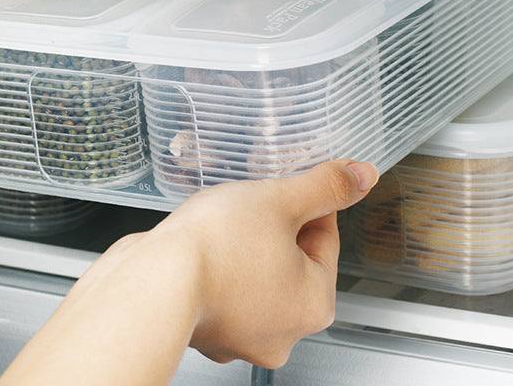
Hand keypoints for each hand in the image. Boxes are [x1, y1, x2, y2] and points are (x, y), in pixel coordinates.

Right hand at [0, 161, 378, 385]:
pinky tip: (204, 243)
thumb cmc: (216, 248)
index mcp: (315, 304)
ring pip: (258, 271)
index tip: (288, 184)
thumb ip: (326, 186)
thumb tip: (362, 175)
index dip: (307, 200)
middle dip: (274, 224)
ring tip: (224, 220)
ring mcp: (241, 336)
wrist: (151, 281)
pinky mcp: (206, 328)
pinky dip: (219, 264)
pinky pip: (225, 286)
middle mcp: (283, 332)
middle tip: (252, 202)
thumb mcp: (281, 200)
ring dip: (247, 242)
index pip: (326, 236)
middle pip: (293, 257)